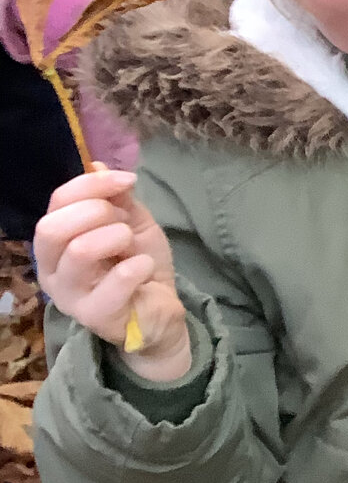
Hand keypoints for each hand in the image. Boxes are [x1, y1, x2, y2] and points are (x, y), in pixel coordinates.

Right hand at [35, 168, 190, 380]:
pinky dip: (139, 265)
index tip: (127, 181)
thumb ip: (115, 197)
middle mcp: (51, 271)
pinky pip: (115, 281)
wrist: (160, 309)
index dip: (91, 184)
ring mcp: (69, 297)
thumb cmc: (137, 265)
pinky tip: (145, 268)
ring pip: (78, 251)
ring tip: (132, 245)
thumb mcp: (130, 222)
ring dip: (116, 237)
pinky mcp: (95, 317)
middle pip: (53, 228)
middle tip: (125, 223)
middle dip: (97, 212)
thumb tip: (97, 165)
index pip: (56, 203)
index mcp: (55, 244)